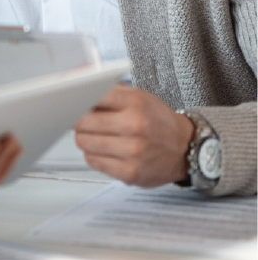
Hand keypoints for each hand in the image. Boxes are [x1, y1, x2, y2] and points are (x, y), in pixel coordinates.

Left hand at [74, 84, 192, 186]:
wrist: (186, 148)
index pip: (89, 97)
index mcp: (135, 102)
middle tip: (85, 122)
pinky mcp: (130, 173)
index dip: (77, 101)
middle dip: (78, 121)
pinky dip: (94, 155)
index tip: (73, 103)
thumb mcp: (138, 97)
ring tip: (99, 136)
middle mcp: (134, 126)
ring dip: (86, 139)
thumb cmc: (157, 121)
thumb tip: (76, 86)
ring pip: (83, 142)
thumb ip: (109, 91)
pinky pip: (92, 161)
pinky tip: (107, 151)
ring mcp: (132, 151)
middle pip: (80, 122)